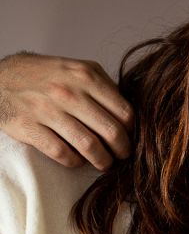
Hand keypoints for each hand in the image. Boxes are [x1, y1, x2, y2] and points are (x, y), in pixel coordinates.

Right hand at [0, 52, 132, 168]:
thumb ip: (102, 87)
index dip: (131, 131)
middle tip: (121, 157)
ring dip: (102, 161)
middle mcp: (69, 92)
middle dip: (122, 150)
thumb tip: (128, 115)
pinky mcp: (30, 127)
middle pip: (111, 131)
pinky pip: (62, 153)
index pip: (124, 112)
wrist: (0, 78)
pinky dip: (74, 162)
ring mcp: (48, 110)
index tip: (129, 138)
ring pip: (89, 146)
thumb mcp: (76, 69)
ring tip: (103, 163)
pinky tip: (77, 160)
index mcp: (86, 75)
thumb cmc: (44, 77)